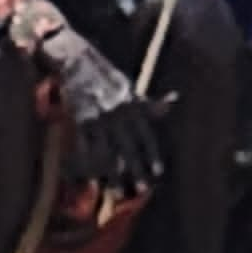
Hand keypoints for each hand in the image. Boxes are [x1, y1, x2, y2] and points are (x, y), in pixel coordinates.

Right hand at [41, 32, 158, 191]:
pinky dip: (88, 164)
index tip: (158, 171)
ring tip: (116, 192)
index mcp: (132, 104)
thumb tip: (175, 100)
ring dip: (112, 174)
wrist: (76, 60)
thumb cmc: (104, 75)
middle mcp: (118, 111)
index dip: (152, 154)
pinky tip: (91, 179)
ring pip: (107, 151)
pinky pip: (86, 146)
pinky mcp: (80, 119)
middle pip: (128, 146)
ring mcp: (98, 116)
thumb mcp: (130, 87)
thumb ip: (149, 102)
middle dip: (135, 168)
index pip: (145, 134)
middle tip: (141, 188)